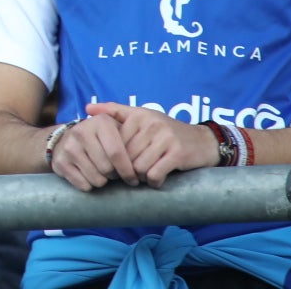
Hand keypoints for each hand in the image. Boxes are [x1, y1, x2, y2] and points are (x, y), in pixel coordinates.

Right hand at [51, 111, 143, 190]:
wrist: (64, 140)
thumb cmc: (100, 139)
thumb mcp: (115, 129)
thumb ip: (134, 136)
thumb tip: (151, 156)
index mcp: (100, 122)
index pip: (118, 153)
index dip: (128, 171)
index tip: (133, 179)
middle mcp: (81, 132)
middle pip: (107, 168)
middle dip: (115, 176)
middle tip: (114, 174)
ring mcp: (69, 147)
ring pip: (96, 179)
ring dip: (103, 182)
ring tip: (102, 174)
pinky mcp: (60, 162)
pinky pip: (83, 185)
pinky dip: (89, 186)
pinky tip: (88, 176)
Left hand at [88, 101, 220, 186]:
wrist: (204, 141)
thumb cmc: (166, 131)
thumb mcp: (142, 116)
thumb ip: (115, 112)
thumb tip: (87, 108)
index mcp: (139, 115)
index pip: (115, 141)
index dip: (114, 157)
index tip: (118, 164)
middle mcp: (151, 124)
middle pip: (125, 156)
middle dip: (126, 169)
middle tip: (131, 175)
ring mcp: (166, 138)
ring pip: (138, 167)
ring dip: (140, 177)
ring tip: (143, 177)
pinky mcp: (178, 154)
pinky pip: (154, 174)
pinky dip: (153, 181)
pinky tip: (156, 180)